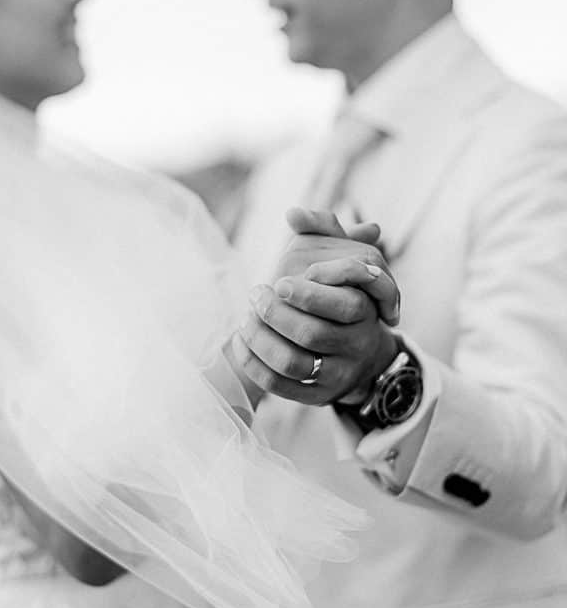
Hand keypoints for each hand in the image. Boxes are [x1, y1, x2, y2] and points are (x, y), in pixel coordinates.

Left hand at [230, 207, 402, 406]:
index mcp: (366, 311)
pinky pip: (279, 385)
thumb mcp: (337, 255)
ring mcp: (338, 374)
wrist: (356, 350)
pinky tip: (240, 340)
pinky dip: (253, 363)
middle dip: (274, 313)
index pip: (344, 304)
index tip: (278, 281)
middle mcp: (357, 344)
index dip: (307, 293)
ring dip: (259, 338)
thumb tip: (294, 212)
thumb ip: (323, 228)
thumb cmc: (336, 293)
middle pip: (311, 334)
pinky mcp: (317, 396)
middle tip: (254, 294)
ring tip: (244, 317)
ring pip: (292, 361)